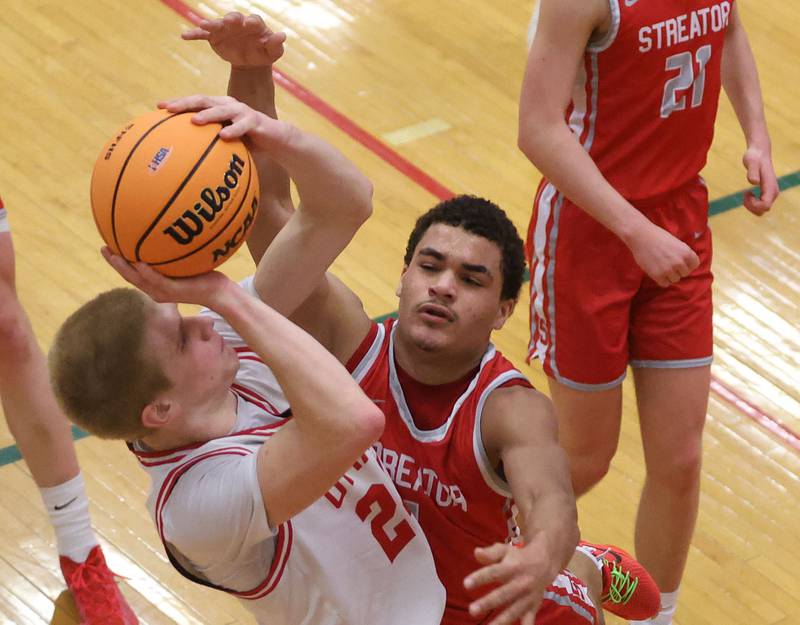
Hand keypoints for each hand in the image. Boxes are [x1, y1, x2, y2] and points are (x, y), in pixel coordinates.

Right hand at [101, 247, 230, 307]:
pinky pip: (158, 281)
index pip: (132, 273)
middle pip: (129, 276)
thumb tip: (173, 228)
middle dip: (114, 262)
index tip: (107, 246)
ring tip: (113, 254)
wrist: (220, 293)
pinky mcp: (176, 292)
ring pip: (138, 280)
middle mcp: (156, 290)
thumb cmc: (205, 276)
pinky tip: (140, 263)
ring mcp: (165, 292)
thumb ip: (176, 251)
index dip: (118, 261)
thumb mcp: (188, 262)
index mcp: (156, 284)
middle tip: (103, 247)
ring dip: (124, 268)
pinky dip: (148, 273)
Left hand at [158, 95, 291, 152]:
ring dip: (208, 114)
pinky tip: (224, 135)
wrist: (277, 141)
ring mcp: (242, 112)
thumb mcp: (226, 143)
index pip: (195, 102)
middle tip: (169, 109)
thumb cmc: (248, 143)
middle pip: (203, 100)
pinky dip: (234, 130)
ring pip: (222, 110)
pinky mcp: (255, 121)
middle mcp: (228, 105)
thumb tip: (186, 161)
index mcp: (219, 107)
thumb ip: (209, 145)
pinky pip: (243, 126)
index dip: (177, 103)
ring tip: (195, 121)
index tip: (158, 107)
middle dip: (185, 103)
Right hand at [182, 12, 285, 68]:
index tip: (249, 24)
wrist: (252, 62)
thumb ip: (277, 44)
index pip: (254, 21)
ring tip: (203, 25)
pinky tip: (184, 36)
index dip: (251, 22)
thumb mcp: (274, 52)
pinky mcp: (214, 37)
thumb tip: (282, 35)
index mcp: (255, 25)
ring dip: (210, 24)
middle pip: (234, 18)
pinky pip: (203, 35)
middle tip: (229, 22)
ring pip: (217, 24)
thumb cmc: (265, 53)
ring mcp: (225, 29)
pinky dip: (194, 34)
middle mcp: (239, 24)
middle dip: (231, 19)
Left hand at [463, 542, 555, 624]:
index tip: (466, 584)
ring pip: (514, 610)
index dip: (480, 578)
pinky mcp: (533, 607)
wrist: (545, 562)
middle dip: (488, 603)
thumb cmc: (518, 556)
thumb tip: (476, 552)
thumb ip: (490, 553)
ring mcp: (528, 596)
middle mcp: (520, 583)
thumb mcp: (505, 550)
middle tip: (472, 610)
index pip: (493, 572)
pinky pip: (528, 620)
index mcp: (511, 567)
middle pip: (503, 594)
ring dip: (501, 621)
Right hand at [626, 221, 698, 286]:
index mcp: (687, 253)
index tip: (680, 261)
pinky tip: (657, 271)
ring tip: (661, 266)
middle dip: (678, 270)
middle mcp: (679, 263)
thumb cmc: (658, 237)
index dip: (687, 264)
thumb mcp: (677, 243)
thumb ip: (683, 254)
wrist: (641, 236)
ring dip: (669, 275)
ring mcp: (668, 270)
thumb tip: (685, 266)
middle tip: (668, 263)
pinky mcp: (657, 275)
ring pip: (675, 279)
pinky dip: (661, 279)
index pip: (694, 265)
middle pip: (684, 273)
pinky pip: (665, 284)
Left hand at [742, 144, 778, 215]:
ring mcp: (771, 193)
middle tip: (745, 194)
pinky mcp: (768, 193)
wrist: (760, 152)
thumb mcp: (751, 162)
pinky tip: (748, 193)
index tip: (746, 193)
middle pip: (763, 210)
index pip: (765, 206)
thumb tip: (754, 182)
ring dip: (752, 206)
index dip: (754, 206)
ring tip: (746, 194)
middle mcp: (773, 192)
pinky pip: (761, 205)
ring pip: (762, 209)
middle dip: (751, 206)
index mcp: (771, 187)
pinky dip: (753, 203)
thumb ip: (752, 171)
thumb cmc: (754, 157)